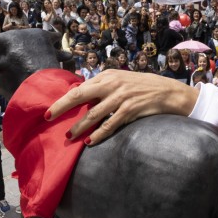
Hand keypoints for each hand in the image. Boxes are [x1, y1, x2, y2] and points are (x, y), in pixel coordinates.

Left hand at [47, 70, 197, 144]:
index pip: (80, 88)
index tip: (49, 110)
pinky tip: (91, 141)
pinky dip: (99, 134)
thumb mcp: (121, 80)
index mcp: (107, 76)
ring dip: (79, 126)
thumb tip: (79, 96)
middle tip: (49, 119)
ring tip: (70, 136)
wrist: (168, 92)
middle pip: (80, 96)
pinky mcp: (130, 110)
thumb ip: (102, 87)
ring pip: (94, 114)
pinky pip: (110, 124)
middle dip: (62, 107)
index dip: (63, 100)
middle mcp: (112, 84)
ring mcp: (121, 97)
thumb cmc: (142, 87)